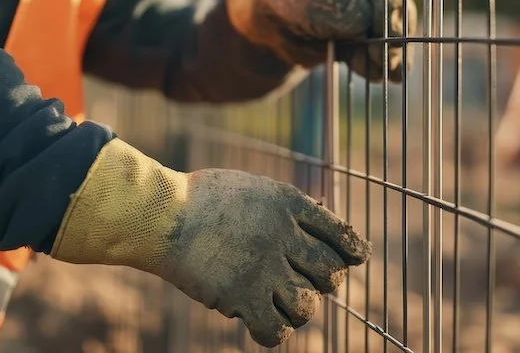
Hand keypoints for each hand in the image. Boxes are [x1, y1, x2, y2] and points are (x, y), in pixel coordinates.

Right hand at [49, 139, 370, 347]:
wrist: (162, 215)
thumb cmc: (204, 198)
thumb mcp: (255, 187)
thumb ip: (288, 204)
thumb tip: (321, 210)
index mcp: (290, 206)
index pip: (341, 234)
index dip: (353, 250)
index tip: (356, 259)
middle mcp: (284, 238)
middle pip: (331, 273)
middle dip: (327, 281)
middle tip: (310, 281)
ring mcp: (264, 269)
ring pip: (307, 307)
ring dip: (301, 308)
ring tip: (285, 302)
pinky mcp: (241, 297)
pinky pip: (275, 330)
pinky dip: (274, 331)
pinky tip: (265, 322)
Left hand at [224, 0, 417, 82]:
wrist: (268, 26)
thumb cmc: (285, 1)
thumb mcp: (304, 1)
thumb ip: (331, 7)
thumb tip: (362, 19)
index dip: (391, 13)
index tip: (387, 33)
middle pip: (398, 16)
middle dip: (396, 40)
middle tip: (390, 63)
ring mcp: (368, 22)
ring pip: (393, 41)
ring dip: (390, 59)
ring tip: (381, 74)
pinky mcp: (362, 45)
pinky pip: (378, 58)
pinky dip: (378, 68)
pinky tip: (372, 75)